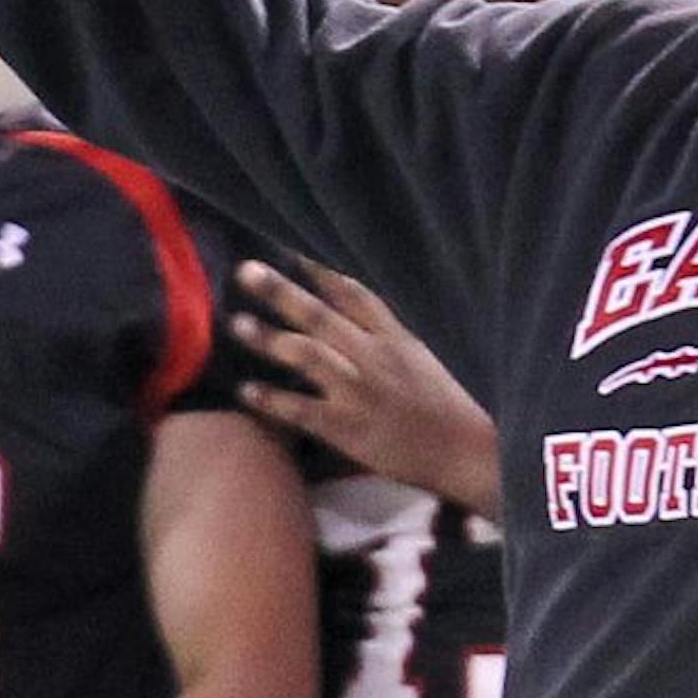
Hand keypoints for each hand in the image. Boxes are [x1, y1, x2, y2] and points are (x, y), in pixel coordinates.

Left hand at [232, 259, 503, 517]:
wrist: (461, 451)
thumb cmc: (441, 403)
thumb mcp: (418, 355)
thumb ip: (384, 331)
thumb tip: (349, 307)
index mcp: (393, 337)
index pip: (352, 294)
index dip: (319, 269)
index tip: (288, 246)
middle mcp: (373, 357)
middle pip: (321, 316)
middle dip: (282, 292)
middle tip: (246, 271)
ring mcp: (358, 392)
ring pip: (307, 356)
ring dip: (269, 339)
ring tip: (236, 324)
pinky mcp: (348, 429)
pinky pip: (302, 410)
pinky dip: (272, 399)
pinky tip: (245, 390)